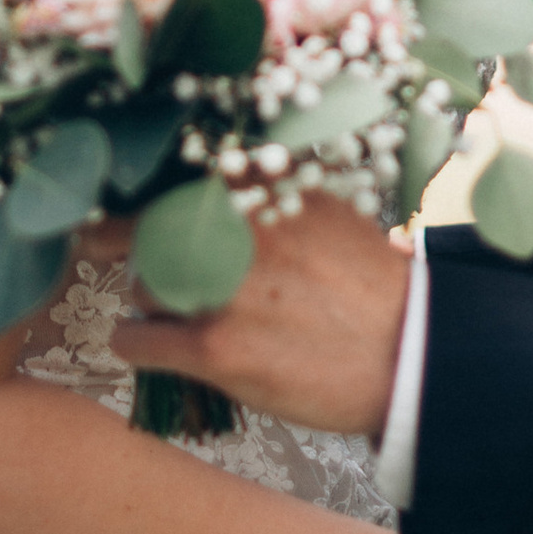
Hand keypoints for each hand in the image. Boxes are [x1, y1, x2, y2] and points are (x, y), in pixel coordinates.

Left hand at [116, 195, 412, 439]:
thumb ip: (264, 190)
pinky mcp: (212, 349)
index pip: (167, 180)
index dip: (138, 200)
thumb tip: (217, 181)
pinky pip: (132, 339)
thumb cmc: (370, 285)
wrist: (409, 353)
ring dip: (152, 303)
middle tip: (153, 273)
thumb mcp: (321, 208)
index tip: (123, 216)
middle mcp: (231, 228)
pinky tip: (157, 349)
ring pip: (138, 286)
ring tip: (182, 318)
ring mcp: (218, 288)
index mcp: (257, 189)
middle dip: (140, 253)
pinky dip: (135, 344)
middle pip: (142, 230)